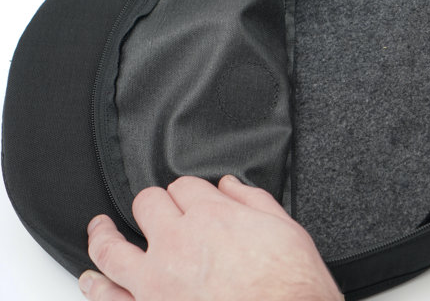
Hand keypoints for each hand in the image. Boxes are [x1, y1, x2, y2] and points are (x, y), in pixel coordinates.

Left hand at [79, 175, 340, 300]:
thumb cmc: (291, 287)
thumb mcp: (286, 230)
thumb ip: (253, 201)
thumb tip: (231, 186)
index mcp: (212, 217)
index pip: (185, 186)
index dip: (190, 190)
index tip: (193, 198)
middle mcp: (177, 244)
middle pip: (148, 205)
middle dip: (155, 203)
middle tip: (159, 210)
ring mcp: (156, 282)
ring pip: (111, 248)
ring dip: (103, 234)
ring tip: (100, 228)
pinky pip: (109, 297)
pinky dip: (96, 286)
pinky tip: (93, 279)